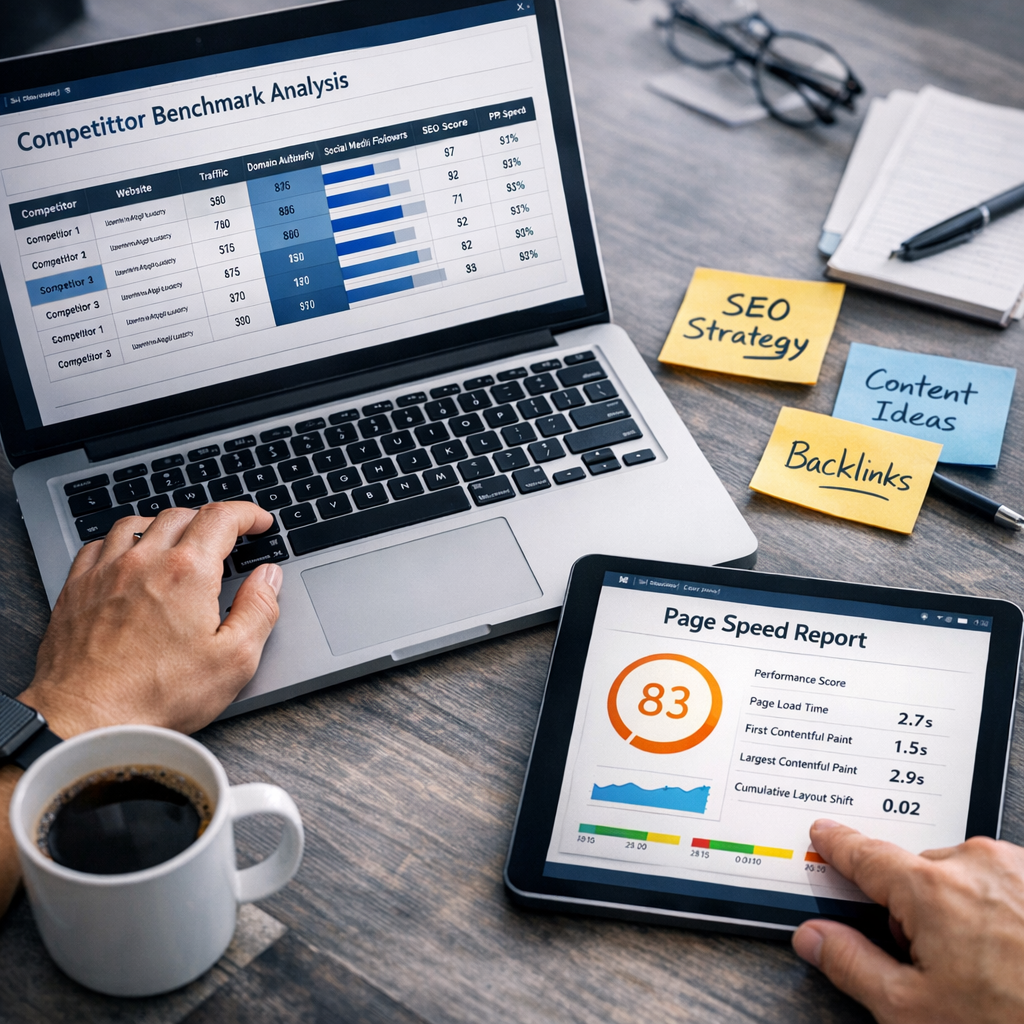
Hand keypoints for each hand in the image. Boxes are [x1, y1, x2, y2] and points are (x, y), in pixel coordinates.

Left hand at [19, 501, 282, 737]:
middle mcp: (144, 561)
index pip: (223, 517)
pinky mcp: (76, 589)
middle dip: (211, 519)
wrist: (84, 719)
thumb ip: (259, 610)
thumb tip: (269, 577)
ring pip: (138, 523)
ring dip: (166, 524)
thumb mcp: (234, 660)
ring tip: (179, 540)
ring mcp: (105, 572)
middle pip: (181, 515)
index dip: (248, 514)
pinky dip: (121, 542)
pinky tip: (128, 558)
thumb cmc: (157, 696)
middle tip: (227, 536)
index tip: (259, 522)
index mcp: (188, 572)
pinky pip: (98, 545)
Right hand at [792, 819, 1023, 1023]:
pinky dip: (999, 908)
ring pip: (964, 876)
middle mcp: (976, 865)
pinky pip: (1005, 881)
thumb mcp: (914, 1012)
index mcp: (931, 889)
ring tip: (987, 968)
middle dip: (914, 908)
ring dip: (961, 908)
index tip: (824, 835)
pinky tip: (1014, 955)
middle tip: (932, 962)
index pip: (866, 855)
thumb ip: (852, 965)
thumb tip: (814, 937)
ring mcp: (1019, 868)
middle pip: (918, 871)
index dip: (839, 846)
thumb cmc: (1010, 1023)